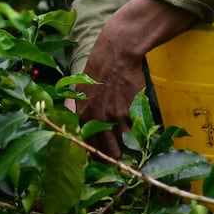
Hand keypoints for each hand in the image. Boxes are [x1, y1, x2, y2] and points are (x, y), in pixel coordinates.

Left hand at [76, 0, 194, 158]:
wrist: (115, 55)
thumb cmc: (97, 70)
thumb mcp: (79, 91)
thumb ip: (76, 109)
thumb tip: (70, 122)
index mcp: (81, 116)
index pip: (87, 147)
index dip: (96, 155)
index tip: (103, 157)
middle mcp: (95, 120)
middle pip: (108, 152)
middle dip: (115, 157)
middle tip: (121, 157)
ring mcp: (114, 118)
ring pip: (124, 146)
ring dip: (129, 148)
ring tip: (134, 149)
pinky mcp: (131, 113)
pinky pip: (137, 133)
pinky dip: (141, 136)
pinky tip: (142, 134)